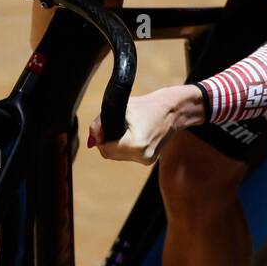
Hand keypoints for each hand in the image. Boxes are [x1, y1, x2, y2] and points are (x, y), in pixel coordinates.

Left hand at [88, 85, 204, 164]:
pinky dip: (126, 146)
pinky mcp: (150, 160)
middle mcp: (142, 156)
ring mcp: (147, 160)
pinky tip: (135, 134)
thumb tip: (92, 141)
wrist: (175, 109)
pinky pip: (128, 155)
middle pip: (110, 155)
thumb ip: (101, 124)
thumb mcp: (122, 107)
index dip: (100, 138)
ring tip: (126, 128)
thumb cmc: (149, 105)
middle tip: (115, 125)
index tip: (104, 127)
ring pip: (118, 156)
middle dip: (108, 141)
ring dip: (116, 144)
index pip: (105, 149)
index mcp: (135, 145)